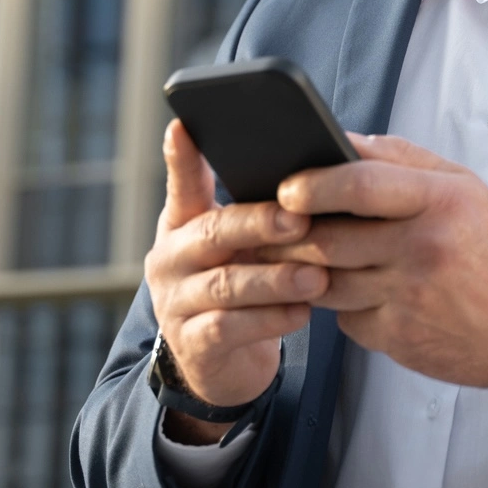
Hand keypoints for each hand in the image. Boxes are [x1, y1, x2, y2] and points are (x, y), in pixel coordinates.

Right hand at [144, 121, 330, 444]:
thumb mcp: (239, 245)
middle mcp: (171, 258)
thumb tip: (312, 173)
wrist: (222, 363)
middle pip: (213, 232)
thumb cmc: (242, 285)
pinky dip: (270, 320)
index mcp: (183, 224)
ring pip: (225, 285)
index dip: (182, 156)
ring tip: (316, 276)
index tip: (183, 125)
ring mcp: (175, 302)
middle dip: (258, 224)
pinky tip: (302, 313)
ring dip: (274, 279)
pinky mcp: (193, 344)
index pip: (182, 183)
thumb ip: (256, 211)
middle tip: (299, 219)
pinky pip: (231, 328)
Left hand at [258, 135, 487, 398]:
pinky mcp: (398, 337)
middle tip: (265, 226)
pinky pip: (344, 316)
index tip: (285, 188)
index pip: (360, 185)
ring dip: (302, 269)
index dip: (313, 185)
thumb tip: (338, 139)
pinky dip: (337, 304)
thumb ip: (399, 159)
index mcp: (438, 201)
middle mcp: (423, 248)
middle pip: (329, 239)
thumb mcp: (461, 187)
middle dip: (290, 234)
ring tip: (288, 255)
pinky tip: (345, 291)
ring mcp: (409, 297)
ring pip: (326, 281)